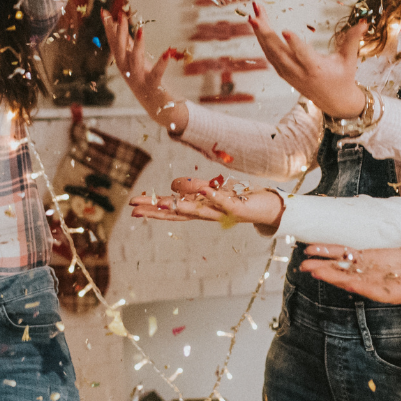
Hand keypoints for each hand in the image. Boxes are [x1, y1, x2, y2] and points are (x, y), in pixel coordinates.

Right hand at [105, 9, 188, 133]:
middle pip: (121, 50)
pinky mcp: (153, 86)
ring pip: (135, 60)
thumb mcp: (135, 60)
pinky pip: (157, 73)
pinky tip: (167, 52)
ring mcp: (139, 79)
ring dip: (138, 45)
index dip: (109, 27)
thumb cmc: (147, 80)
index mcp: (123, 63)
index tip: (104, 11)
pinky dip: (162, 63)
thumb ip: (128, 45)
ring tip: (141, 30)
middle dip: (120, 33)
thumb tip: (120, 27)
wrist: (157, 107)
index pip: (114, 43)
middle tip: (120, 16)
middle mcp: (127, 71)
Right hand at [128, 177, 283, 227]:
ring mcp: (222, 213)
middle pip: (178, 213)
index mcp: (199, 208)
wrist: (267, 207)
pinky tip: (203, 191)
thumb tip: (172, 186)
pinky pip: (224, 202)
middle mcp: (207, 214)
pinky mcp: (238, 208)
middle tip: (136, 210)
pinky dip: (213, 197)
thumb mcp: (212, 189)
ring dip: (181, 207)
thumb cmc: (238, 197)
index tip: (133, 207)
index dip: (153, 208)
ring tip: (163, 203)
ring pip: (199, 211)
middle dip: (157, 211)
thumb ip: (193, 188)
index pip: (172, 209)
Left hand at [249, 3, 367, 120]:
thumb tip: (364, 22)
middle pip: (278, 52)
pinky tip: (258, 25)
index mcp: (316, 69)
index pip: (304, 55)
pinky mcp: (283, 73)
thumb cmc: (343, 77)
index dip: (294, 44)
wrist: (334, 102)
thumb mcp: (350, 59)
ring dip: (260, 33)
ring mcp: (288, 74)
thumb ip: (353, 39)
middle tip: (255, 15)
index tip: (284, 31)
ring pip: (270, 53)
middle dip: (265, 33)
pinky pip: (269, 56)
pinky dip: (262, 41)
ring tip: (254, 13)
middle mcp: (299, 72)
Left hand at [297, 245, 400, 326]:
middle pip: (348, 277)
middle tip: (309, 269)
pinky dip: (331, 250)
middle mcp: (372, 282)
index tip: (341, 281)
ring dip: (324, 261)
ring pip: (342, 265)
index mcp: (386, 291)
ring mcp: (366, 269)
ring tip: (304, 259)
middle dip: (329, 273)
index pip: (368, 288)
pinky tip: (315, 248)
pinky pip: (345, 253)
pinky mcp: (366, 257)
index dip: (354, 284)